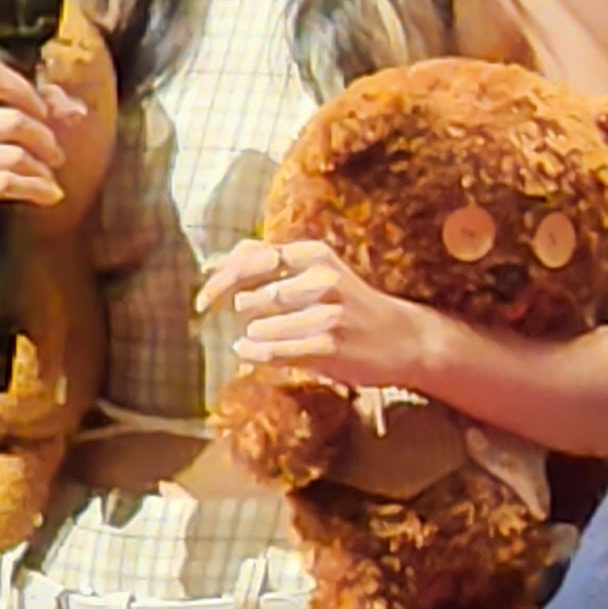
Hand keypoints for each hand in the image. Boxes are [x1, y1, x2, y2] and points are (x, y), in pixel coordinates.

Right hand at [0, 50, 80, 241]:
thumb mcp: (1, 129)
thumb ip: (39, 109)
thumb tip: (74, 110)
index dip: (25, 92)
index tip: (43, 112)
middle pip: (11, 120)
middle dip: (44, 139)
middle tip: (56, 154)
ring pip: (12, 155)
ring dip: (41, 170)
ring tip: (50, 178)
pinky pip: (3, 183)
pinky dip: (34, 189)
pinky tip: (47, 194)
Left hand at [200, 238, 430, 390]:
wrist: (403, 339)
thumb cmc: (351, 304)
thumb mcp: (318, 271)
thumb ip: (270, 263)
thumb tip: (215, 261)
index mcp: (315, 255)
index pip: (254, 258)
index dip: (221, 278)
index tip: (204, 295)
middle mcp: (321, 279)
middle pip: (254, 295)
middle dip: (241, 311)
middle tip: (237, 320)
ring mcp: (326, 314)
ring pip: (262, 327)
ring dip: (254, 335)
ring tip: (258, 337)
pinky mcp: (328, 346)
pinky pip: (275, 352)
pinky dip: (255, 354)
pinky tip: (247, 352)